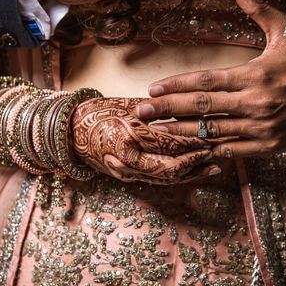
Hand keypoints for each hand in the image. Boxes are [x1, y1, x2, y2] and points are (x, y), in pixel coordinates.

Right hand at [71, 97, 217, 183]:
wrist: (68, 132)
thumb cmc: (99, 112)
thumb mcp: (129, 105)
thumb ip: (159, 110)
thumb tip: (192, 108)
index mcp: (126, 135)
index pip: (168, 142)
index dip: (193, 140)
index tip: (212, 133)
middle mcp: (126, 159)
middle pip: (170, 167)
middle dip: (196, 161)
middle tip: (217, 150)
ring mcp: (125, 172)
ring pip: (166, 179)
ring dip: (192, 174)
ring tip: (214, 166)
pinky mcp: (127, 178)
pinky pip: (157, 180)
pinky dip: (179, 177)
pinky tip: (195, 172)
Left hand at [134, 0, 285, 158]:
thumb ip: (258, 10)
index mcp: (256, 76)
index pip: (207, 81)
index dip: (177, 85)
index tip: (154, 88)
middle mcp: (256, 104)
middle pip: (202, 108)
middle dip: (168, 110)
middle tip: (141, 112)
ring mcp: (260, 129)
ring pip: (212, 132)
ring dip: (181, 131)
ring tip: (157, 129)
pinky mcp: (267, 147)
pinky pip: (231, 150)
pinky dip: (209, 148)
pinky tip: (189, 146)